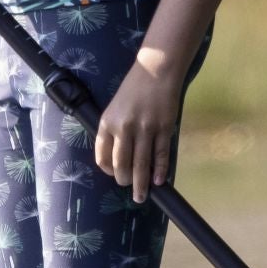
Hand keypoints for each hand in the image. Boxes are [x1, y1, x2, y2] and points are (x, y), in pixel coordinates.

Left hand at [93, 57, 185, 201]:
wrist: (156, 71)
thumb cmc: (133, 90)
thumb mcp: (114, 108)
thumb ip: (113, 131)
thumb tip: (117, 158)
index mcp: (107, 123)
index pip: (102, 157)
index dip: (108, 171)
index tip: (115, 175)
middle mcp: (124, 128)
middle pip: (122, 165)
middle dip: (125, 181)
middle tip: (130, 188)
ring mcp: (145, 129)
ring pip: (141, 165)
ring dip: (141, 185)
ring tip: (141, 196)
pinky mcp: (164, 128)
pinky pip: (161, 155)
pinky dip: (160, 170)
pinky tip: (158, 181)